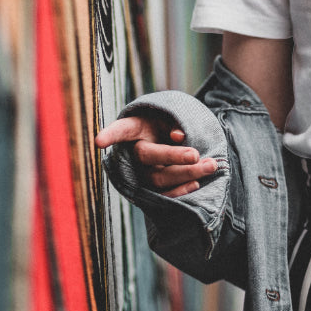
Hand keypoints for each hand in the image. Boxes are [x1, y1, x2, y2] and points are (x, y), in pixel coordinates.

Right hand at [95, 113, 217, 197]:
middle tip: (197, 155)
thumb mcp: (170, 116)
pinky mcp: (152, 189)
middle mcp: (134, 152)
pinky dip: (180, 192)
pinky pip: (163, 195)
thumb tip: (178, 136)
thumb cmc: (167, 124)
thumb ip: (174, 122)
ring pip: (159, 178)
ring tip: (211, 166)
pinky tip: (196, 184)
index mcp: (135, 128)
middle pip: (149, 156)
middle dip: (175, 157)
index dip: (110, 135)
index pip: (121, 129)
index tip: (98, 142)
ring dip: (187, 174)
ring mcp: (142, 173)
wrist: (169, 140)